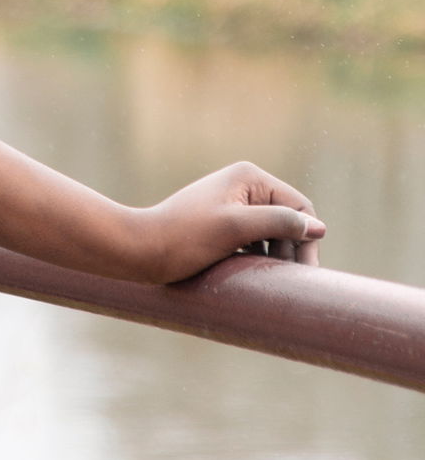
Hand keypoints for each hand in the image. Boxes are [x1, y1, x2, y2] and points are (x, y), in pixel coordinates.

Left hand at [128, 161, 324, 283]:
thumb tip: (318, 227)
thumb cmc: (185, 238)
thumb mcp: (235, 228)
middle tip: (291, 282)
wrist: (141, 250)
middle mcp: (243, 185)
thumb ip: (277, 222)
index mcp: (249, 177)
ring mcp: (232, 204)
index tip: (306, 273)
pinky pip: (254, 240)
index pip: (299, 207)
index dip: (307, 239)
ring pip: (272, 232)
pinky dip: (259, 257)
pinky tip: (254, 275)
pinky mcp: (223, 223)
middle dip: (293, 249)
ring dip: (277, 256)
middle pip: (287, 219)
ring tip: (271, 280)